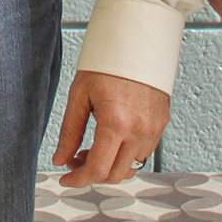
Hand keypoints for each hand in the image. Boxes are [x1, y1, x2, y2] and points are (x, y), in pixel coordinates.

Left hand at [52, 72, 168, 187]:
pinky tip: (112, 140)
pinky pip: (143, 153)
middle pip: (114, 175)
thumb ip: (69, 131)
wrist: (137, 41)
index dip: (78, 179)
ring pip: (131, 167)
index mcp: (117, 123)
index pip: (97, 170)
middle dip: (92, 174)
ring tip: (93, 148)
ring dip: (110, 166)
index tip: (66, 178)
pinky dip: (126, 156)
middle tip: (76, 159)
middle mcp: (139, 131)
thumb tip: (60, 159)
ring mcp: (153, 129)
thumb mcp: (80, 95)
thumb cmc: (107, 62)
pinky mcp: (161, 124)